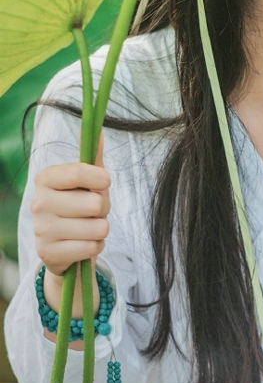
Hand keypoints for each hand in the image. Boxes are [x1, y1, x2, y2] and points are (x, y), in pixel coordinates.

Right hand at [33, 130, 110, 278]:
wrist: (65, 247)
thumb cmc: (79, 207)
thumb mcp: (87, 181)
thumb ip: (93, 156)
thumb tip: (99, 129)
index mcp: (46, 179)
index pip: (79, 172)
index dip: (101, 179)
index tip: (104, 183)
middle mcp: (38, 202)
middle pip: (95, 203)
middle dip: (104, 209)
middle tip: (92, 213)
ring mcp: (41, 230)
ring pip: (98, 227)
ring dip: (101, 230)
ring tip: (87, 228)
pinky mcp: (49, 253)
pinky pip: (92, 247)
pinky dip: (95, 247)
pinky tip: (82, 244)